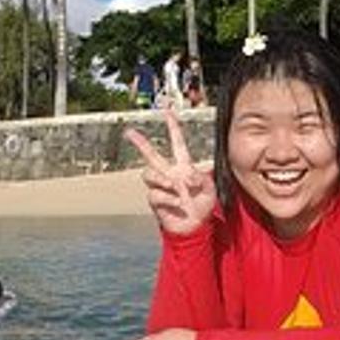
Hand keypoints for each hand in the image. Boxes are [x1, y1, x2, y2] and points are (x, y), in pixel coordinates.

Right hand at [124, 104, 216, 236]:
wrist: (193, 227)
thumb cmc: (203, 206)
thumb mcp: (210, 189)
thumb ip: (202, 178)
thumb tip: (187, 176)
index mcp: (183, 167)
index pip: (177, 143)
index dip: (172, 127)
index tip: (167, 112)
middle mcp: (169, 174)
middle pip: (150, 155)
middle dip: (140, 143)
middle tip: (129, 132)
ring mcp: (161, 187)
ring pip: (149, 174)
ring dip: (161, 179)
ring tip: (174, 187)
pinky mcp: (155, 200)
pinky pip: (154, 194)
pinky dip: (168, 198)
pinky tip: (178, 204)